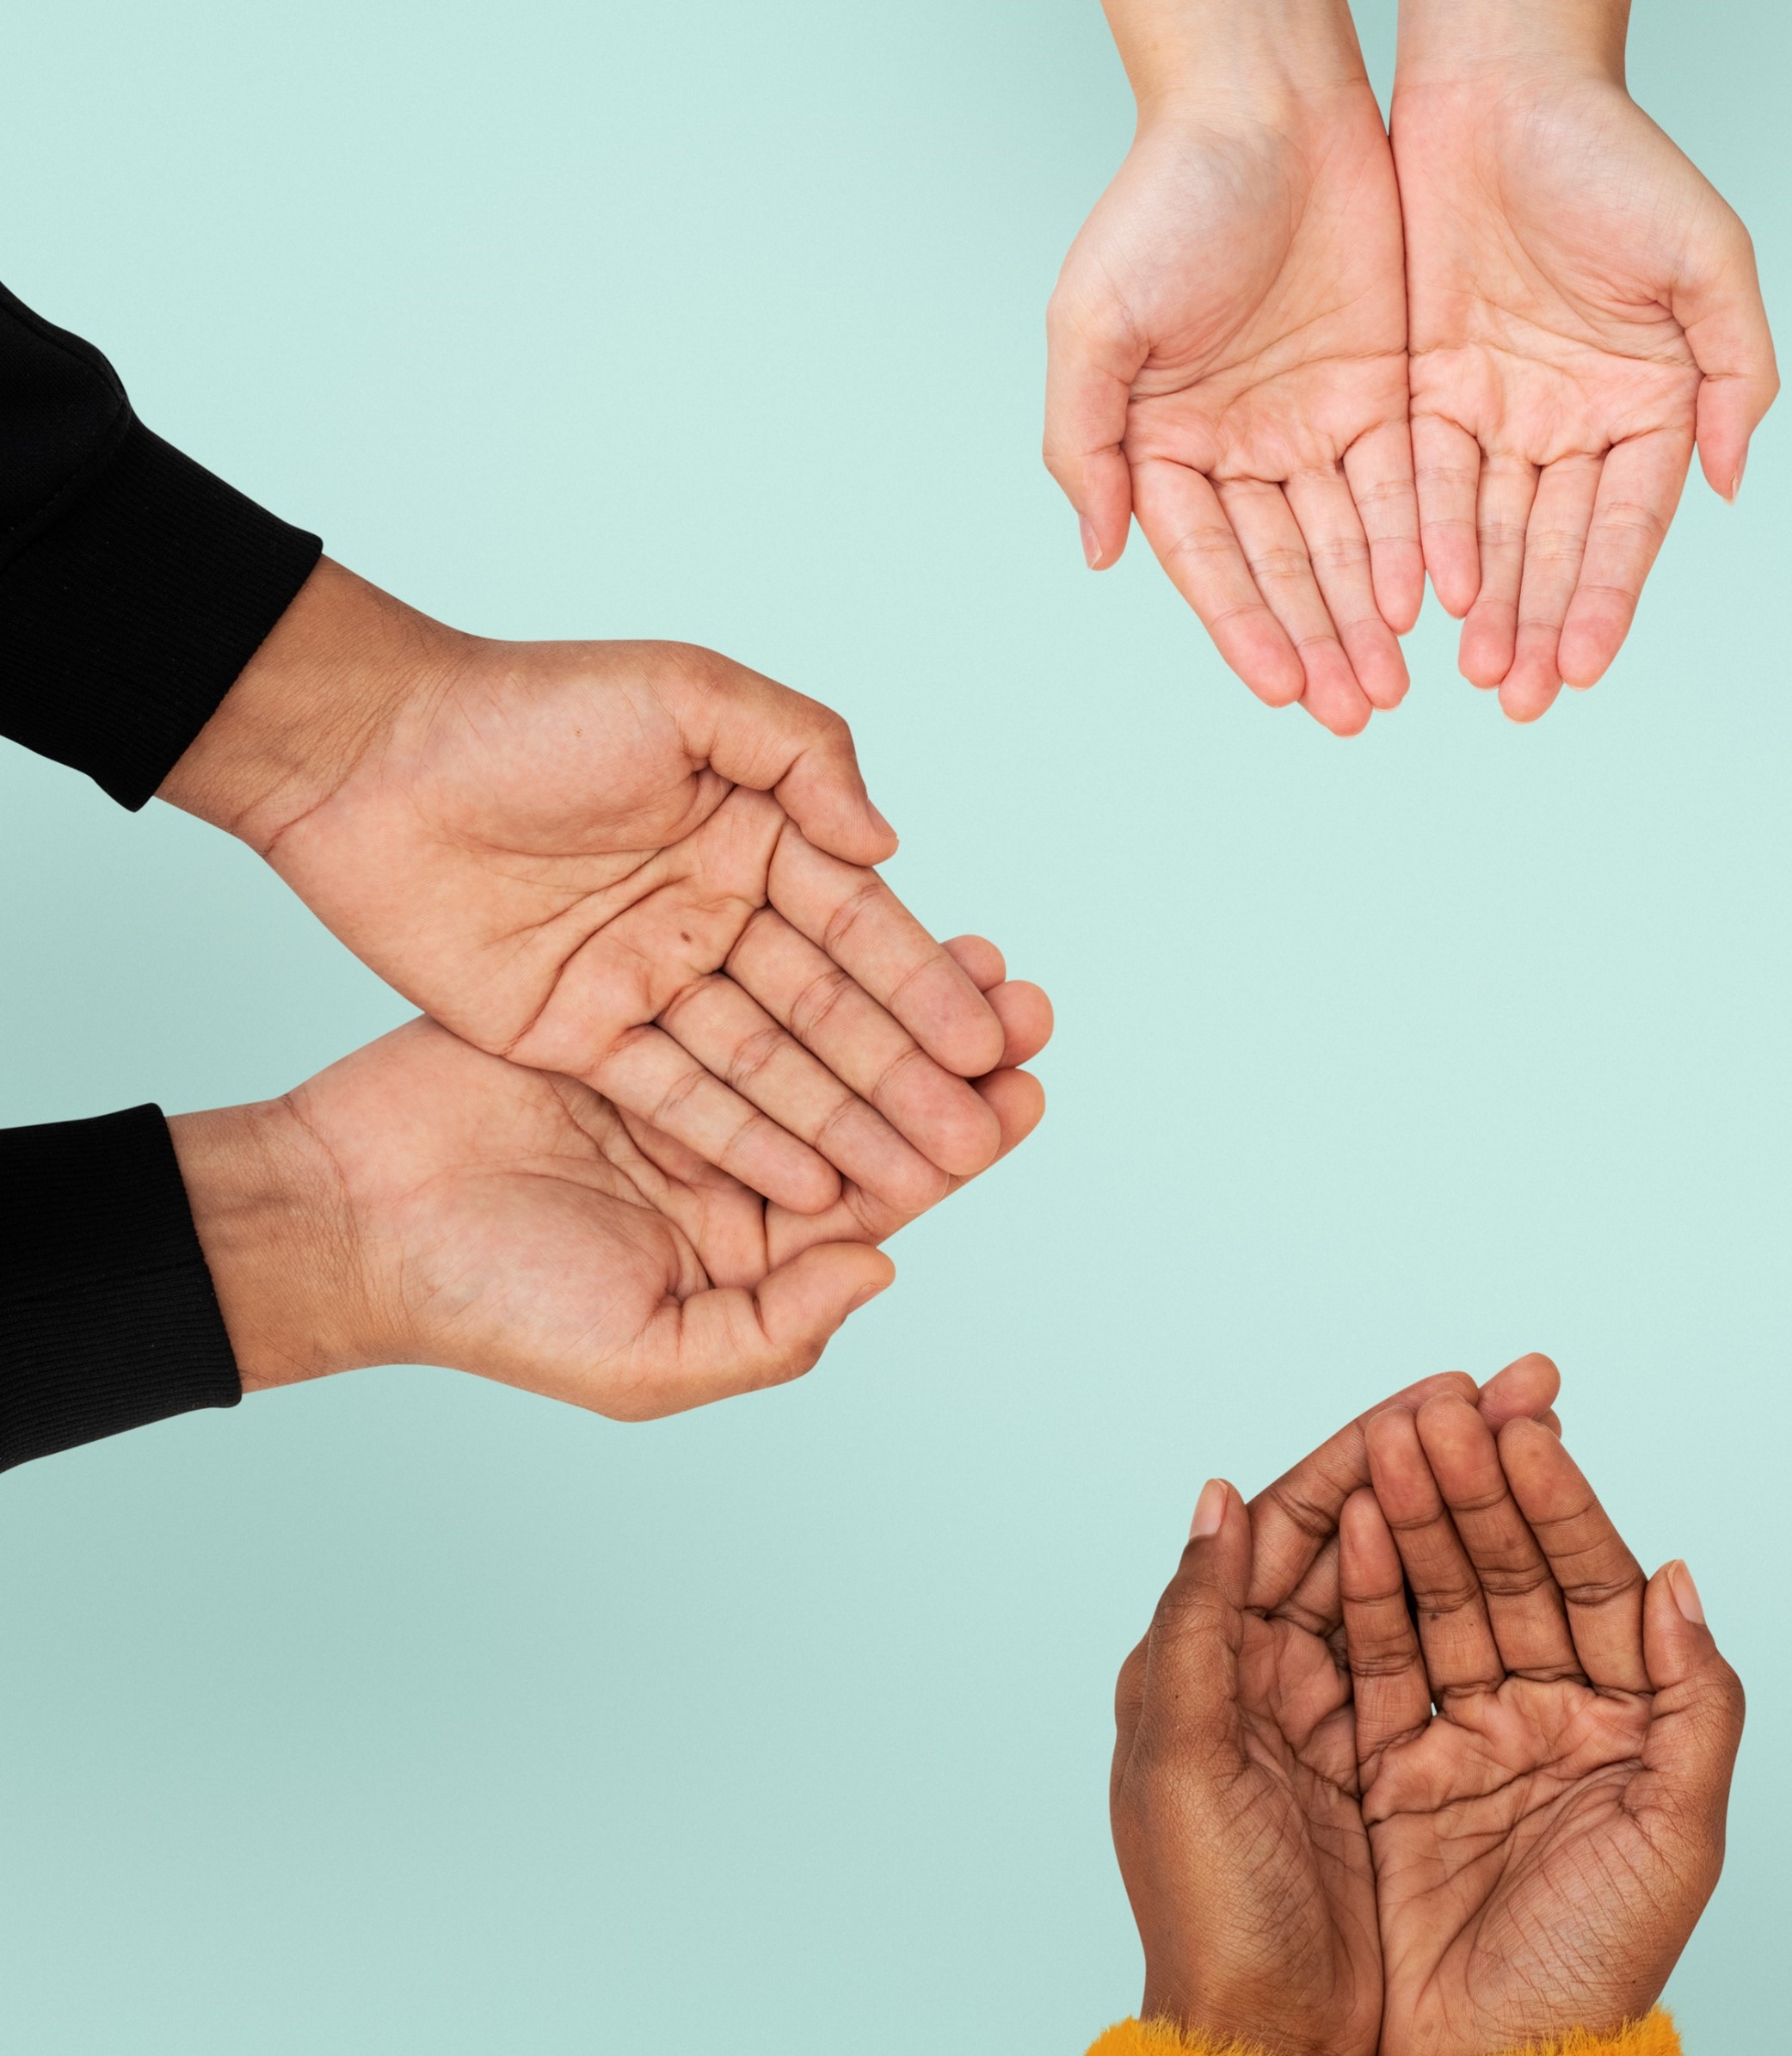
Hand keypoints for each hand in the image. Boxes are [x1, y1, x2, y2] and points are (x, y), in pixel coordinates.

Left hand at [160, 563, 1015, 1210]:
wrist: (361, 756)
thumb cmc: (523, 705)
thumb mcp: (687, 693)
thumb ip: (805, 755)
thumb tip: (886, 847)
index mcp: (754, 834)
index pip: (862, 926)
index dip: (927, 990)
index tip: (990, 1047)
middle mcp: (713, 912)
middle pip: (828, 1010)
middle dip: (904, 1079)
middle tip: (974, 1139)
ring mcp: (649, 978)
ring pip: (766, 1067)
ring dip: (842, 1126)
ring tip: (915, 1182)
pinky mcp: (579, 1034)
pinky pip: (675, 1099)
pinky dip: (740, 1144)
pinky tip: (807, 1188)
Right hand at [169, 937, 1048, 1418]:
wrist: (352, 1220)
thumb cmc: (489, 1306)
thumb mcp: (648, 1355)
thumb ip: (775, 1326)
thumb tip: (882, 1264)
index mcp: (758, 1245)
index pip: (886, 1191)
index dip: (961, 1143)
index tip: (1025, 1093)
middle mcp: (739, 1161)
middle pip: (872, 1100)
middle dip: (953, 1054)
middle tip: (1025, 1002)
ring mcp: (690, 1084)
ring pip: (821, 1030)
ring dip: (896, 990)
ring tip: (973, 951)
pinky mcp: (635, 1017)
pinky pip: (738, 980)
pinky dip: (799, 947)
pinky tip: (856, 908)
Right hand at [1048, 0, 1416, 733]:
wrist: (1268, 103)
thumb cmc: (1168, 195)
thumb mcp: (1096, 319)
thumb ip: (1088, 439)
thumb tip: (1100, 551)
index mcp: (1163, 437)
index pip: (1205, 556)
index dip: (1242, 624)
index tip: (1281, 687)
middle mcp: (1240, 442)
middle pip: (1284, 564)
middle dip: (1317, 641)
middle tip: (1354, 711)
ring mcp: (1313, 420)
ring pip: (1348, 540)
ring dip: (1368, 615)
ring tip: (1393, 683)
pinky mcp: (1383, 391)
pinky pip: (1403, 485)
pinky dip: (1414, 545)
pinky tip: (1430, 602)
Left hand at [1106, 1356, 1562, 2055]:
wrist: (1267, 2039)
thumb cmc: (1210, 1916)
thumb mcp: (1183, 1761)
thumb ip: (1196, 1624)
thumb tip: (1215, 1500)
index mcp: (1207, 1660)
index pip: (1290, 1520)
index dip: (1368, 1450)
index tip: (1443, 1395)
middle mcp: (1267, 1672)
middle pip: (1361, 1533)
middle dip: (1436, 1458)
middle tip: (1512, 1395)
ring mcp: (1333, 1714)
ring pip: (1407, 1580)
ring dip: (1464, 1510)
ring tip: (1531, 1447)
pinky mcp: (1387, 1761)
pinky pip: (1433, 1653)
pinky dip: (1474, 1596)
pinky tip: (1524, 1555)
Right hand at [1339, 1385, 1736, 2055]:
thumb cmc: (1602, 1971)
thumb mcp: (1682, 1837)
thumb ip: (1700, 1702)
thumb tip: (1682, 1582)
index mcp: (1623, 1719)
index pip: (1591, 1581)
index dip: (1560, 1502)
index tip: (1528, 1423)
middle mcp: (1545, 1713)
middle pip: (1507, 1574)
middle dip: (1476, 1487)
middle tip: (1443, 1408)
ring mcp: (1466, 1738)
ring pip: (1440, 1601)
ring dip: (1419, 1518)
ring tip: (1392, 1441)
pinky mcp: (1393, 1772)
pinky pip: (1380, 1663)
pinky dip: (1367, 1594)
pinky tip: (1359, 1527)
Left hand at [1393, 0, 1776, 718]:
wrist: (1501, 83)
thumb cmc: (1613, 154)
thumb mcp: (1707, 255)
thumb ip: (1735, 369)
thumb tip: (1731, 479)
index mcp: (1653, 403)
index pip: (1629, 523)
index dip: (1607, 594)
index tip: (1586, 663)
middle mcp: (1579, 420)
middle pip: (1558, 545)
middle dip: (1542, 624)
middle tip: (1523, 696)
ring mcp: (1505, 409)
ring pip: (1493, 530)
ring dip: (1488, 604)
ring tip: (1479, 671)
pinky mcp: (1432, 387)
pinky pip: (1428, 480)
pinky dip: (1428, 540)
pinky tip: (1424, 598)